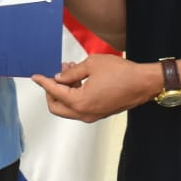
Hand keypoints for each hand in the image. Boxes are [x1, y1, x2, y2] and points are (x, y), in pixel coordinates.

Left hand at [31, 54, 156, 122]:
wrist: (144, 83)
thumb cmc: (121, 72)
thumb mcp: (91, 64)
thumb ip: (71, 73)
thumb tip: (59, 77)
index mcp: (80, 102)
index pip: (54, 92)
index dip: (43, 82)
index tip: (36, 77)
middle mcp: (85, 113)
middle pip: (56, 107)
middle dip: (51, 92)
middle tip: (54, 75)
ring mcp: (93, 115)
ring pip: (68, 108)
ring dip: (64, 92)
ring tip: (70, 70)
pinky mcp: (100, 113)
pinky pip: (80, 107)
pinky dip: (75, 96)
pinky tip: (79, 79)